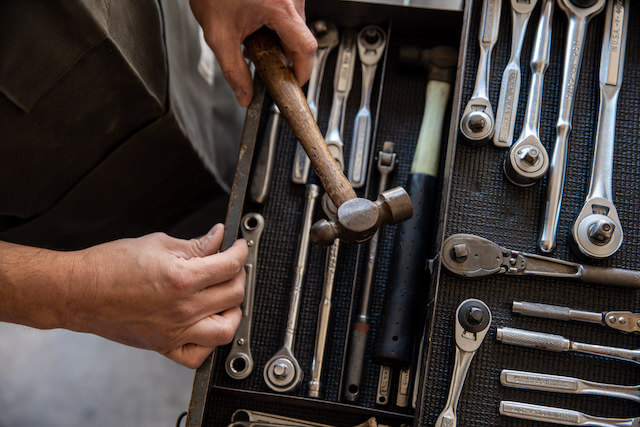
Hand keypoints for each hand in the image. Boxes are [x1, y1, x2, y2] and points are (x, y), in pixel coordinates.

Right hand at [63, 224, 247, 367]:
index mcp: (182, 279)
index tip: (240, 247)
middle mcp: (182, 309)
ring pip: (225, 330)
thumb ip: (195, 245)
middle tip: (232, 266)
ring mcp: (175, 332)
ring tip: (226, 297)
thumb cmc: (109, 267)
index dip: (241, 252)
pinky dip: (209, 344)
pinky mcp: (164, 346)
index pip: (230, 266)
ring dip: (233, 312)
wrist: (79, 292)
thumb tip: (217, 238)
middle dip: (240, 275)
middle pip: (234, 295)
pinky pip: (198, 356)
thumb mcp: (158, 244)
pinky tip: (206, 325)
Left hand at [190, 0, 316, 105]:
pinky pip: (289, 17)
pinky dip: (276, 28)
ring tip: (253, 39)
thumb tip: (245, 94)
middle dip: (282, 55)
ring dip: (278, 41)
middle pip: (301, 40)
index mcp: (280, 7)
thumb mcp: (219, 36)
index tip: (293, 83)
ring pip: (295, 29)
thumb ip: (233, 71)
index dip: (302, 71)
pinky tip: (256, 27)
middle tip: (258, 57)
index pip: (305, 48)